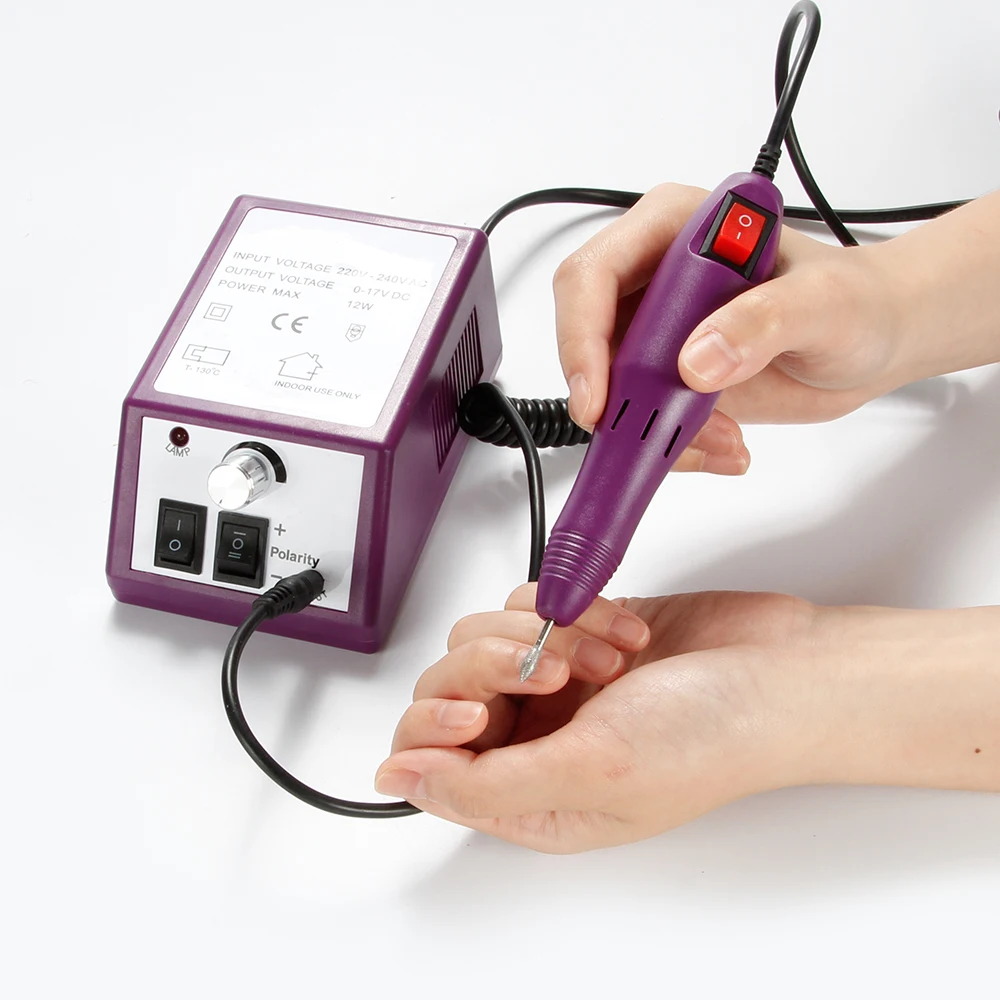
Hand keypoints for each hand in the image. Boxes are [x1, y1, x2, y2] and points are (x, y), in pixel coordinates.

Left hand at [374, 584, 820, 852]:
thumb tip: (399, 783)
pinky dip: (574, 609)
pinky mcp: (577, 630)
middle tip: (550, 672)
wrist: (782, 671)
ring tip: (604, 658)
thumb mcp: (592, 772)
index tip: (481, 711)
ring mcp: (558, 682)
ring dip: (542, 635)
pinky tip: (623, 632)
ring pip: (485, 637)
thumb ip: (486, 784)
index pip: (431, 764)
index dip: (437, 728)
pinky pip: (530, 603)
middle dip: (495, 667)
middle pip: (450, 688)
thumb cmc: (711, 736)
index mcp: (533, 796)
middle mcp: (537, 741)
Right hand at [552, 182, 925, 437]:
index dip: (582, 335)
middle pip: (587, 337)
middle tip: (641, 435)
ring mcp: (657, 331)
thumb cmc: (855, 301)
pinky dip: (672, 446)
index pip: (594, 274)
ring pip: (610, 389)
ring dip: (650, 428)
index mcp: (677, 230)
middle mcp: (655, 278)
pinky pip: (641, 419)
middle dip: (610, 394)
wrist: (874, 342)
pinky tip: (723, 445)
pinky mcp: (667, 377)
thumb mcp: (823, 304)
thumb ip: (762, 320)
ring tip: (719, 441)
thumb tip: (695, 360)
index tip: (599, 395)